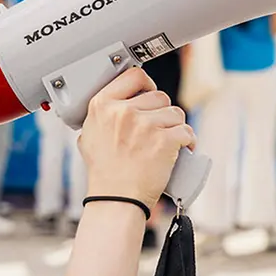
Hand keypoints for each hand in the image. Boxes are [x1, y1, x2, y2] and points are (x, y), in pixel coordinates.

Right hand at [77, 67, 194, 209]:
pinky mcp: (165, 140)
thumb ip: (99, 117)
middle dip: (162, 112)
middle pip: (159, 96)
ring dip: (176, 126)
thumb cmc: (103, 173)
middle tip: (157, 130)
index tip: (150, 94)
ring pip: (175, 113)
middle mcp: (123, 111)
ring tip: (168, 142)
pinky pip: (186, 131)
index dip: (146, 84)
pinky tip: (183, 149)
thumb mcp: (88, 137)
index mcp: (102, 106)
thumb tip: (113, 105)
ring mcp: (145, 125)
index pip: (133, 76)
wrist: (115, 199)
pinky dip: (188, 141)